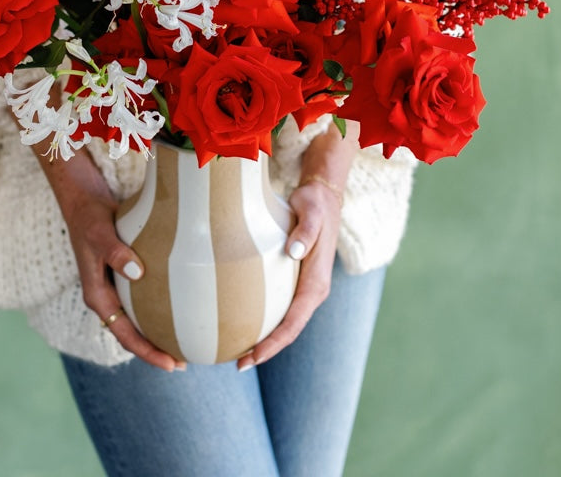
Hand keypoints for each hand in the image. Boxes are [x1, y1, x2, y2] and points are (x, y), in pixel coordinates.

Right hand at [31, 144, 185, 372]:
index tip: (171, 364)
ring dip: (157, 331)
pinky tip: (179, 305)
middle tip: (185, 362)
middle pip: (132, 334)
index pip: (124, 335)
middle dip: (156, 350)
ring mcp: (114, 286)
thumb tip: (137, 273)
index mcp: (97, 296)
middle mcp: (106, 296)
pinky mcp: (124, 273)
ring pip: (138, 319)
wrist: (83, 198)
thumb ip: (115, 252)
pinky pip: (142, 299)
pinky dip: (158, 308)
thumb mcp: (99, 233)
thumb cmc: (88, 216)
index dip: (147, 352)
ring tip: (184, 340)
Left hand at [236, 119, 357, 370]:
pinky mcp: (297, 282)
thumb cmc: (314, 203)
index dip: (275, 342)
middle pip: (290, 330)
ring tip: (238, 355)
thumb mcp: (311, 210)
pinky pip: (282, 309)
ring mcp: (306, 288)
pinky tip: (245, 326)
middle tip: (238, 365)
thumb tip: (295, 251)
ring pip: (286, 323)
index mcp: (317, 282)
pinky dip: (267, 322)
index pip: (295, 321)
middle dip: (267, 349)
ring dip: (266, 340)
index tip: (253, 356)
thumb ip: (306, 230)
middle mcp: (314, 291)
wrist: (322, 196)